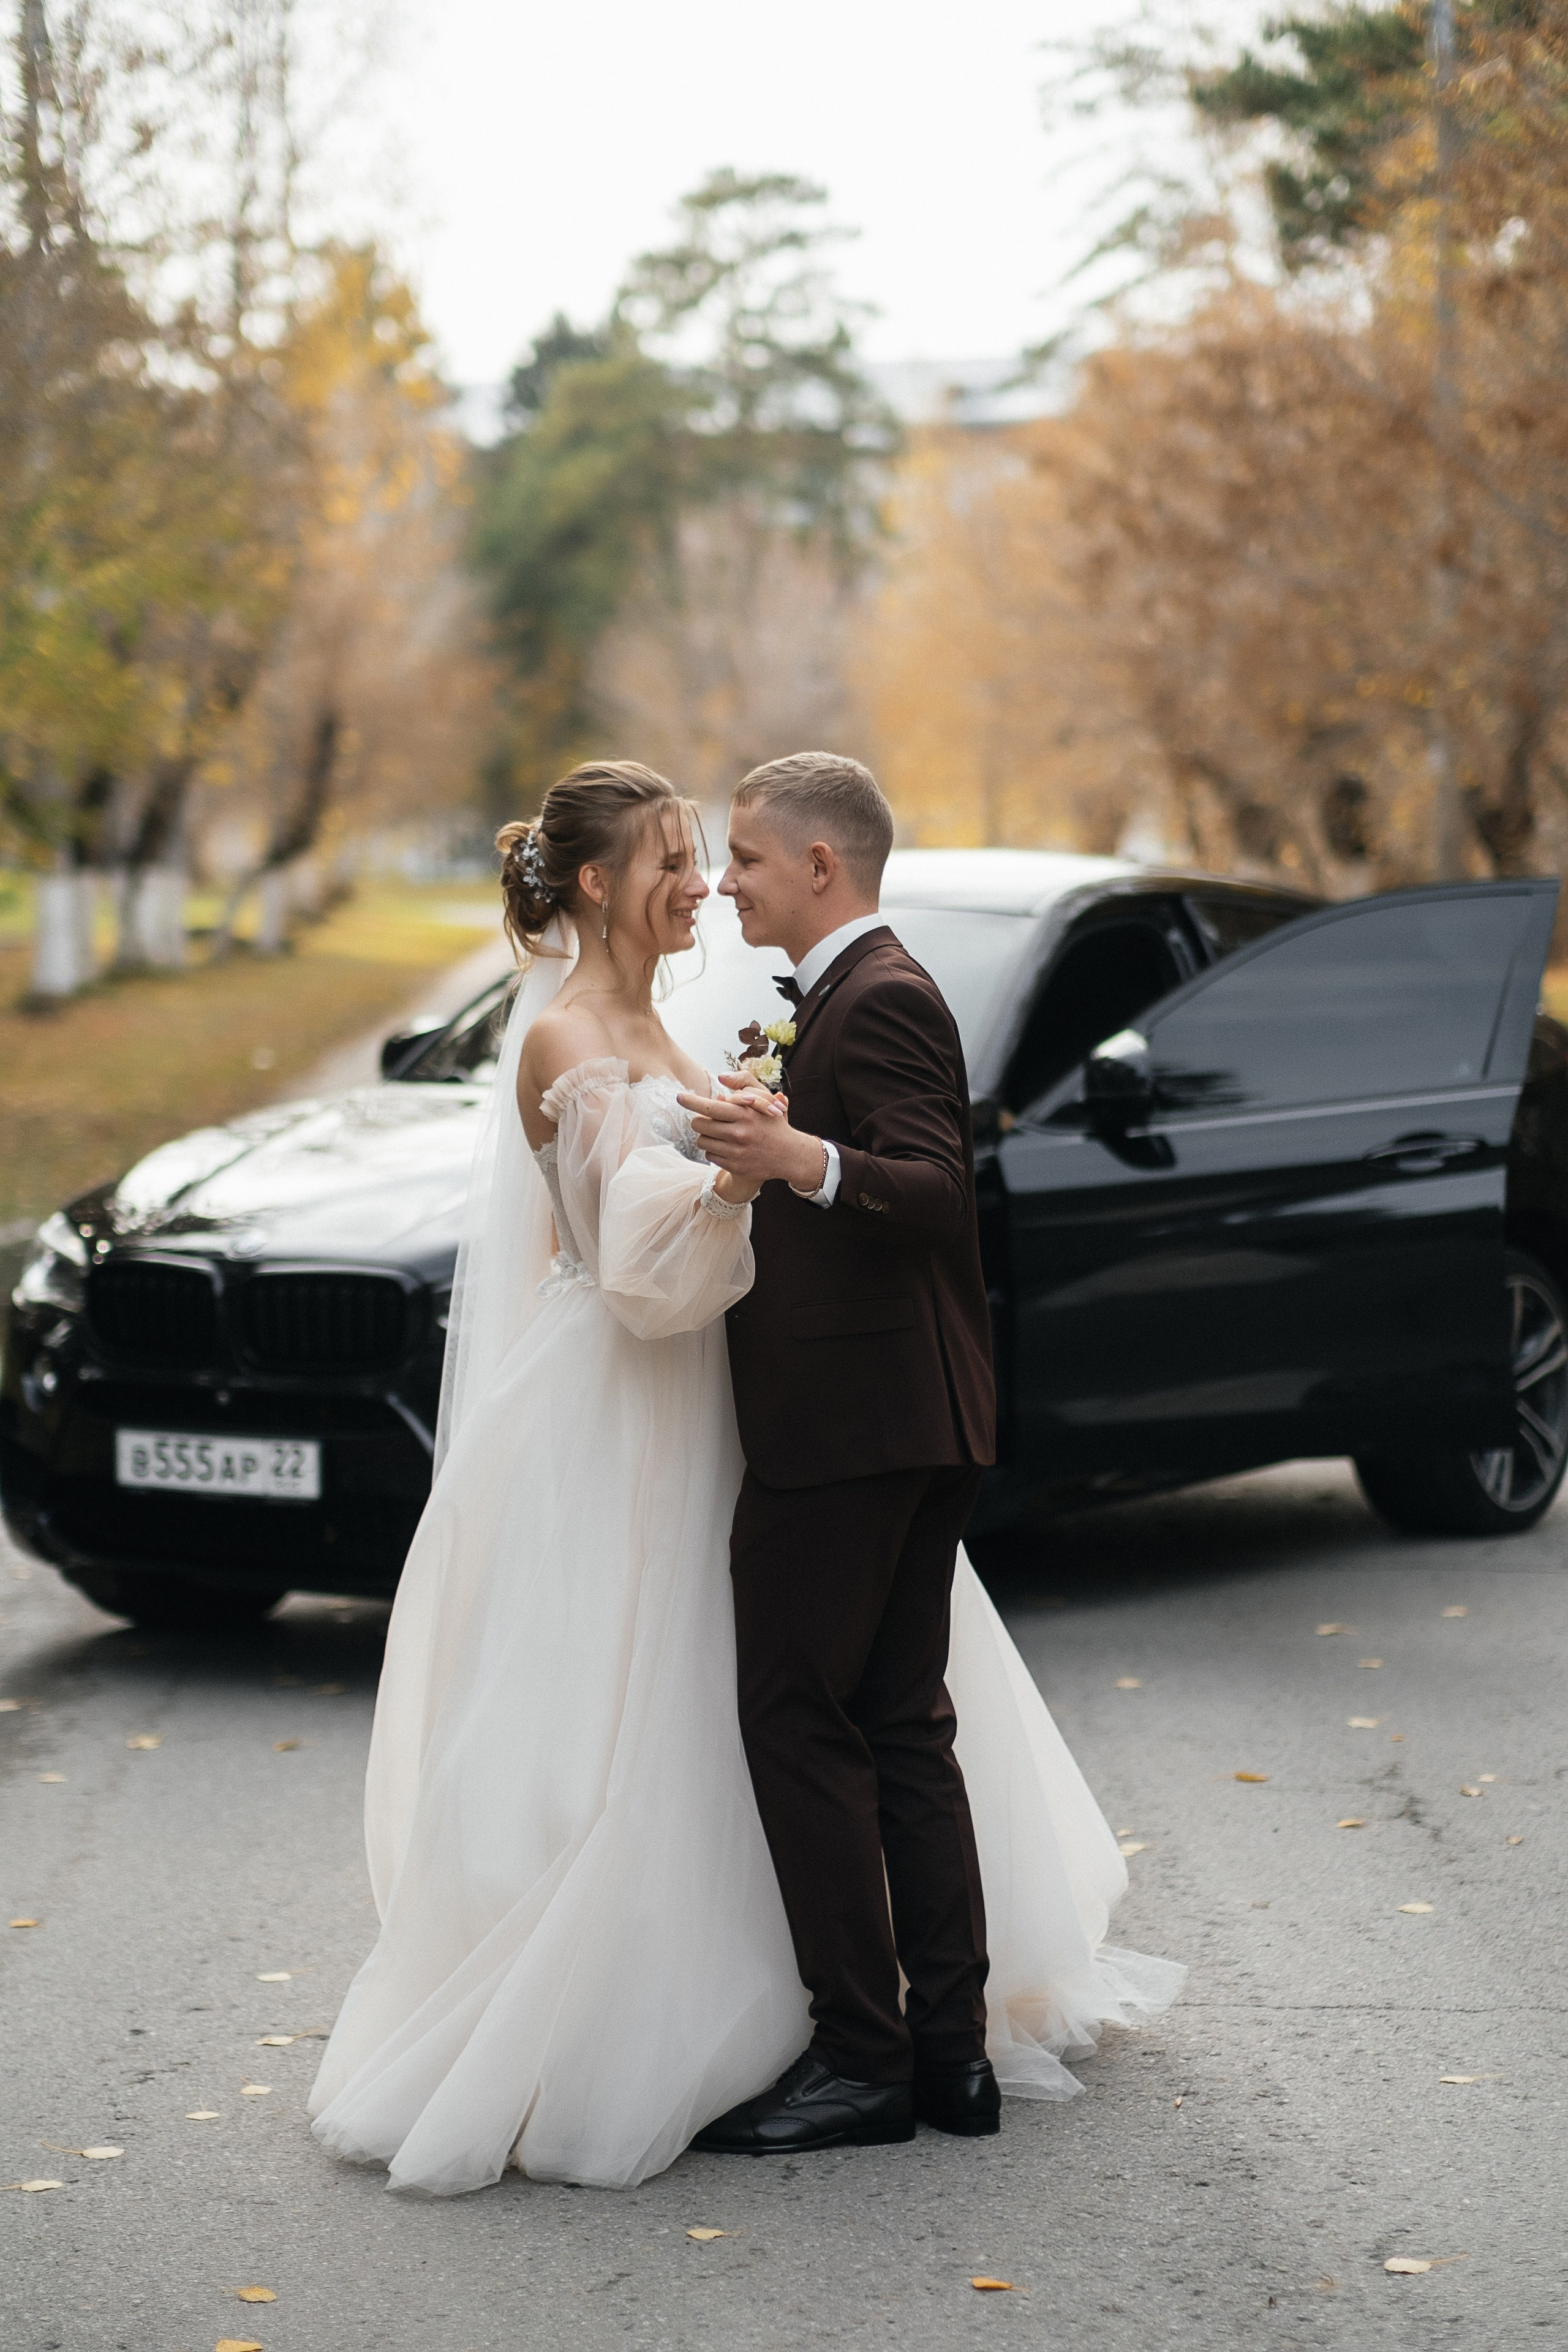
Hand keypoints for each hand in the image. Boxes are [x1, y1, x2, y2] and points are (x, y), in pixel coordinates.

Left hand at [677, 1084, 828, 1194]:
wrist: (790, 1155)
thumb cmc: (774, 1123)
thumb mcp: (765, 1099)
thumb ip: (743, 1086)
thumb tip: (719, 1085)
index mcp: (744, 1113)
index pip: (708, 1107)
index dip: (690, 1101)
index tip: (680, 1097)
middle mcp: (738, 1133)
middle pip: (699, 1125)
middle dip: (699, 1120)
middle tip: (706, 1119)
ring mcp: (736, 1152)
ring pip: (702, 1141)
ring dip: (705, 1136)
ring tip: (718, 1134)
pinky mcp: (734, 1166)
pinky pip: (710, 1156)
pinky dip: (713, 1150)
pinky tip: (725, 1146)